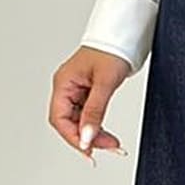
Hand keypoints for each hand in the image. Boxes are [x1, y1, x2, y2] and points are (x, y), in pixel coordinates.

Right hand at [49, 46, 132, 164]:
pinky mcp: (88, 92)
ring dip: (93, 134)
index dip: (72, 136)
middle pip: (68, 122)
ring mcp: (77, 90)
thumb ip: (95, 112)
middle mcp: (67, 87)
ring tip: (112, 144)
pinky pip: (88, 114)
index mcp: (63, 83)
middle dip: (85, 137)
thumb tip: (86, 136)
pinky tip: (106, 134)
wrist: (124, 35)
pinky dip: (97, 125)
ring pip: (78, 121)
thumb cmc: (112, 49)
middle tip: (108, 147)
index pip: (59, 118)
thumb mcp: (105, 83)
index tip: (89, 149)